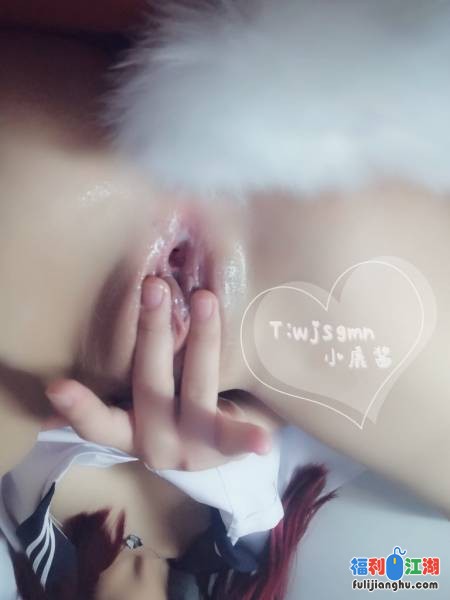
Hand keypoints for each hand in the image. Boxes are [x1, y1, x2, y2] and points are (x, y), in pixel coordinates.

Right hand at [43, 276, 271, 470]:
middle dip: (152, 335)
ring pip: (194, 391)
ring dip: (201, 343)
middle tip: (154, 287)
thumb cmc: (176, 407)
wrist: (224, 442)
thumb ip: (119, 384)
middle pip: (150, 388)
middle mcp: (154, 445)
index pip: (98, 422)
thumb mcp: (145, 399)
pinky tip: (262, 440)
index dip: (79, 406)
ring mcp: (192, 449)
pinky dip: (246, 437)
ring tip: (205, 300)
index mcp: (129, 431)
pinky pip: (234, 439)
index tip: (57, 386)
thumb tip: (67, 375)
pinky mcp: (224, 447)